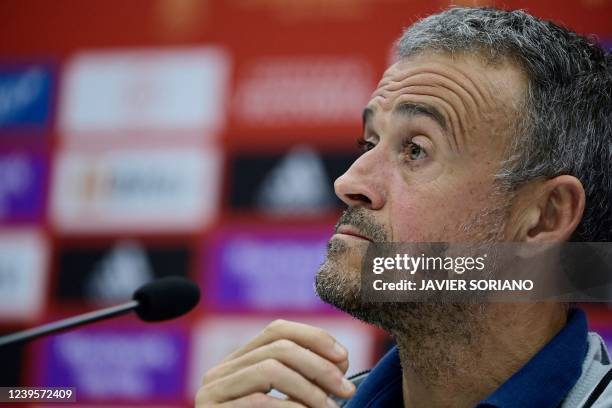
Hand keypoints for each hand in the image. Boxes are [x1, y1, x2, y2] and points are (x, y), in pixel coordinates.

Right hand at [195, 319, 355, 406]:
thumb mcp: (288, 400)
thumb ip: (307, 377)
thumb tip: (340, 359)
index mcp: (238, 362)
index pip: (276, 330)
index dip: (313, 337)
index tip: (344, 357)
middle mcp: (221, 372)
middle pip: (278, 348)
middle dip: (319, 366)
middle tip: (346, 389)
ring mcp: (212, 392)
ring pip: (270, 369)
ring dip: (309, 388)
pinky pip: (258, 401)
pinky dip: (290, 407)